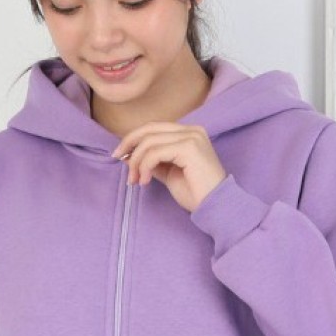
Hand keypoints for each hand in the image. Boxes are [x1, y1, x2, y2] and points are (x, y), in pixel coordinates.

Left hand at [110, 123, 227, 214]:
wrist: (216, 207)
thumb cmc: (196, 194)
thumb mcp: (169, 174)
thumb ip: (154, 162)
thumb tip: (130, 157)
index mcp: (189, 133)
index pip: (154, 128)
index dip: (134, 139)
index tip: (121, 156)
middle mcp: (192, 130)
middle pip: (149, 129)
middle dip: (130, 145)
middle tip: (119, 161)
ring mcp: (191, 137)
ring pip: (150, 142)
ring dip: (137, 161)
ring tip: (136, 180)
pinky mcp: (189, 147)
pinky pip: (155, 152)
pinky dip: (145, 166)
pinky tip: (145, 181)